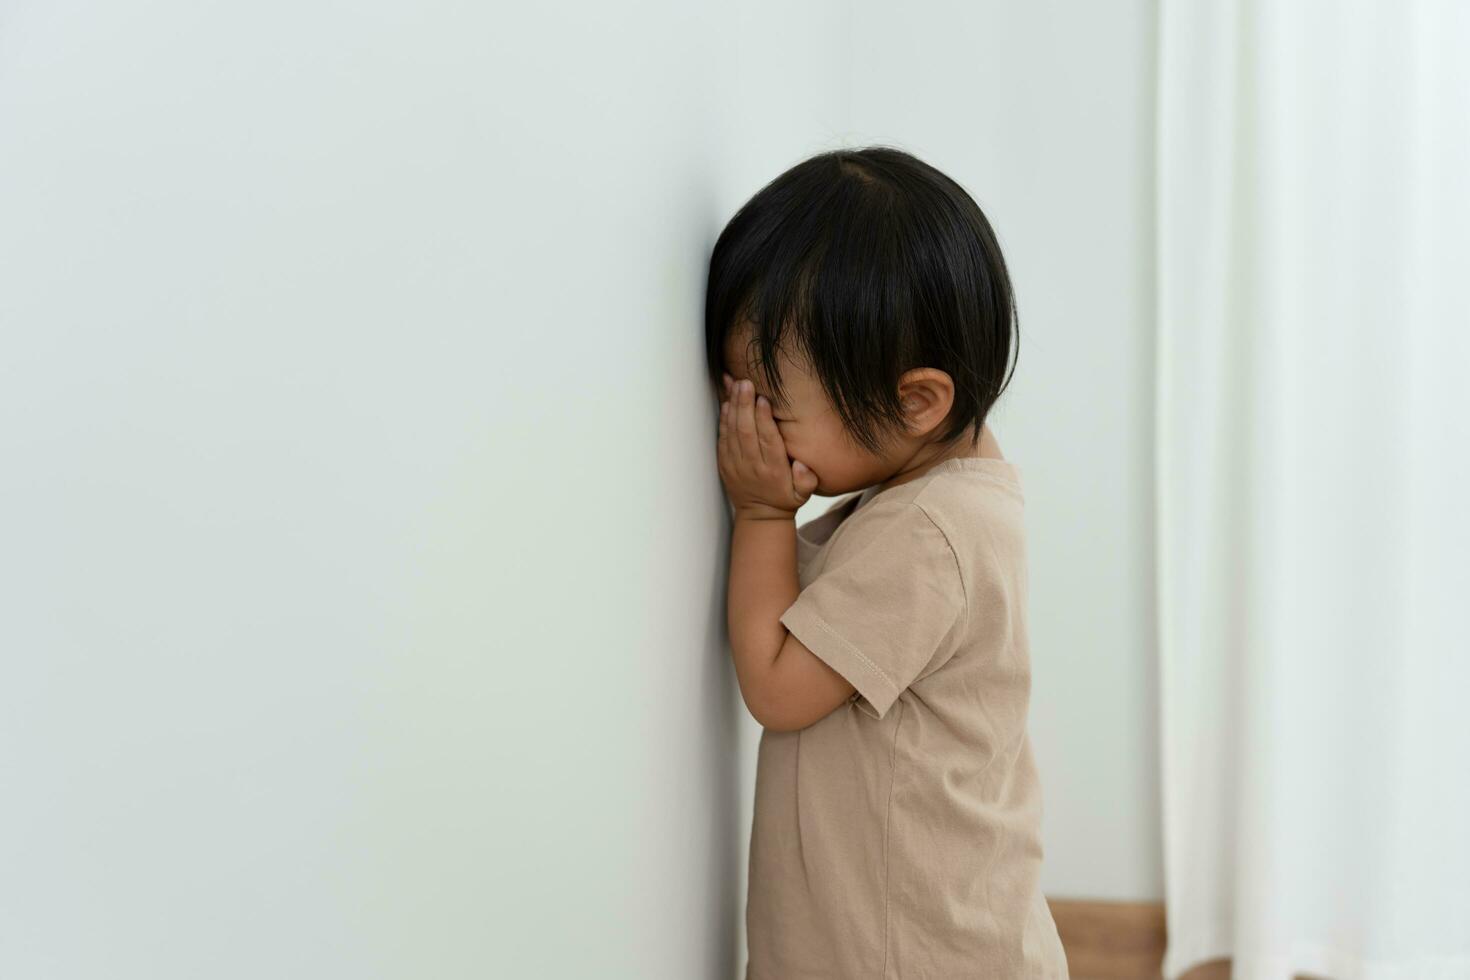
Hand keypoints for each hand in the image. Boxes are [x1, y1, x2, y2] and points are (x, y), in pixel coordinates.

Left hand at [717, 372, 818, 519]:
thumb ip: (807, 480)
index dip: (764, 419)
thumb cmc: (785, 498)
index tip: (763, 399)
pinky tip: (727, 401)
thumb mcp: (803, 494)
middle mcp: (752, 466)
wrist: (759, 516)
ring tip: (734, 384)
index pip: (768, 440)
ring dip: (733, 406)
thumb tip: (803, 466)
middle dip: (744, 404)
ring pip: (732, 431)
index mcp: (773, 470)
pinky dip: (723, 419)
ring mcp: (735, 464)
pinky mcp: (724, 463)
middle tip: (745, 382)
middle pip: (746, 431)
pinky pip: (722, 437)